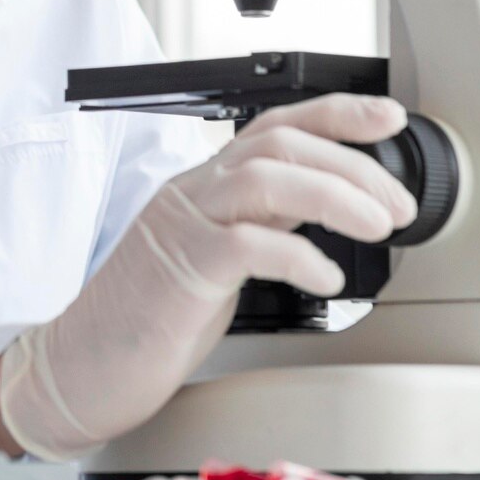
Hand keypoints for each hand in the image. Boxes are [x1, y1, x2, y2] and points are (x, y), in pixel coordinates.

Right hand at [0, 94, 417, 460]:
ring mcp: (183, 224)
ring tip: (376, 228)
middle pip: (279, 143)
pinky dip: (299, 255)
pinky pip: (247, 243)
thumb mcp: (218, 258)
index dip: (337, 115)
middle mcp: (194, 193)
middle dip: (352, 164)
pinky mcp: (181, 267)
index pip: (274, 127)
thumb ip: (261, 224)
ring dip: (335, 195)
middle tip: (396, 205)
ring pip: (265, 177)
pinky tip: (327, 278)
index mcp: (204, 186)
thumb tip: (327, 208)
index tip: (388, 118)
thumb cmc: (149, 320)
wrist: (82, 364)